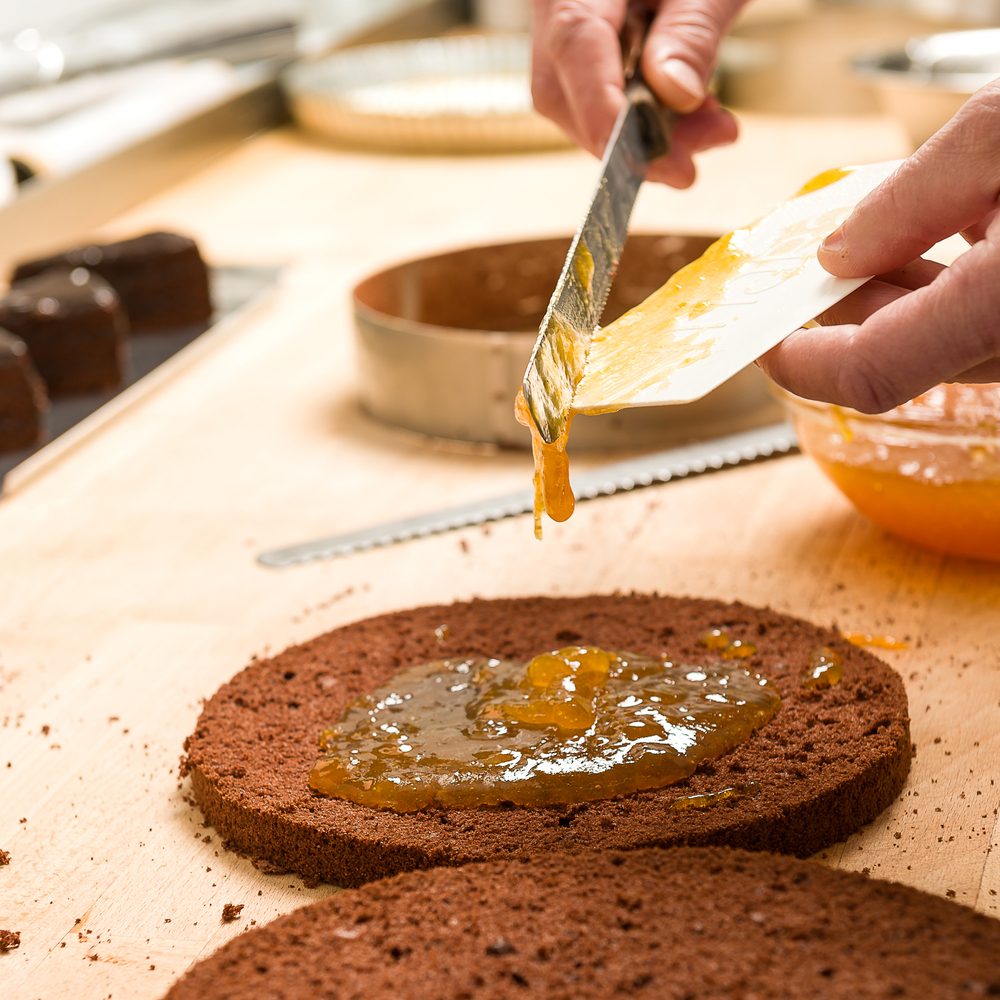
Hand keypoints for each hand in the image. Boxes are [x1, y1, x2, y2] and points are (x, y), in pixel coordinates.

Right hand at [531, 0, 742, 186]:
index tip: (640, 156)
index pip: (574, 43)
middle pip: (562, 90)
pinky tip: (692, 117)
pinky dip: (642, 119)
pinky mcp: (582, 47)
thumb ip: (692, 31)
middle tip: (689, 164)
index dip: (602, 110)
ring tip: (709, 133)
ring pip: (576, 104)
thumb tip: (672, 96)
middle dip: (625, 140)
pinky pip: (595, 95)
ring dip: (640, 137)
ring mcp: (561, 23)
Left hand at [760, 81, 999, 412]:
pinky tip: (941, 251)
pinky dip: (949, 300)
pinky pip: (991, 331)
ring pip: (949, 350)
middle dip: (845, 320)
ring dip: (896, 308)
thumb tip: (841, 255)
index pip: (870, 374)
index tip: (766, 340)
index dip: (803, 364)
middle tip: (809, 273)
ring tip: (871, 249)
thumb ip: (912, 202)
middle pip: (904, 361)